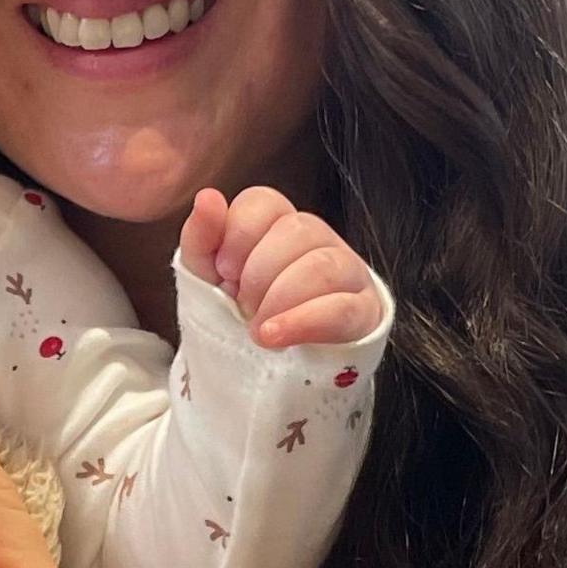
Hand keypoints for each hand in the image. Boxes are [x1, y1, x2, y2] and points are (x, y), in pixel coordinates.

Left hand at [181, 185, 378, 348]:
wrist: (262, 371)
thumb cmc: (237, 313)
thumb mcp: (206, 279)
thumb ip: (201, 238)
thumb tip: (208, 196)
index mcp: (279, 224)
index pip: (265, 201)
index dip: (239, 234)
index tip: (223, 272)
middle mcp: (319, 239)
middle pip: (298, 228)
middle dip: (260, 272)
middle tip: (242, 306)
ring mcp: (348, 272)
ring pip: (323, 266)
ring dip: (280, 298)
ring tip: (256, 329)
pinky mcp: (365, 312)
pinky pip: (344, 308)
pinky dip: (303, 322)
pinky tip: (274, 337)